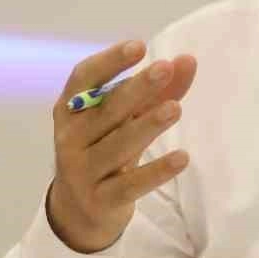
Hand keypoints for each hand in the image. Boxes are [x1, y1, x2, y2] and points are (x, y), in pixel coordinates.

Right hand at [48, 40, 197, 252]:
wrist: (79, 211)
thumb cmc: (105, 149)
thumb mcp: (125, 119)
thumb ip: (156, 90)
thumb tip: (187, 60)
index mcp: (71, 110)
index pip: (84, 79)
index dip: (109, 62)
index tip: (139, 47)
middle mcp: (70, 138)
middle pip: (106, 110)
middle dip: (136, 88)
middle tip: (164, 68)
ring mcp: (82, 172)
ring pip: (117, 146)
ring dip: (147, 126)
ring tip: (176, 108)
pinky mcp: (100, 201)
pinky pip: (130, 185)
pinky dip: (156, 171)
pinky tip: (182, 158)